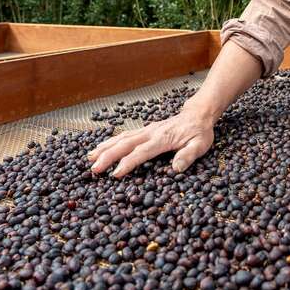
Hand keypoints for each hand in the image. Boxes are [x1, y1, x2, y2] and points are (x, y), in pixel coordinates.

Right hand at [87, 109, 213, 177]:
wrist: (198, 115)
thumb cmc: (199, 132)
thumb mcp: (200, 145)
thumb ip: (188, 156)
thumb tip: (176, 169)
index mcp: (163, 139)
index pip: (142, 152)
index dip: (128, 163)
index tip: (115, 174)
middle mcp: (150, 133)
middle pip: (125, 144)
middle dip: (108, 156)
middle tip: (94, 169)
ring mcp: (146, 130)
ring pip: (121, 138)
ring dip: (105, 147)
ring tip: (89, 158)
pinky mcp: (144, 130)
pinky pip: (124, 135)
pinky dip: (110, 141)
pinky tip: (101, 148)